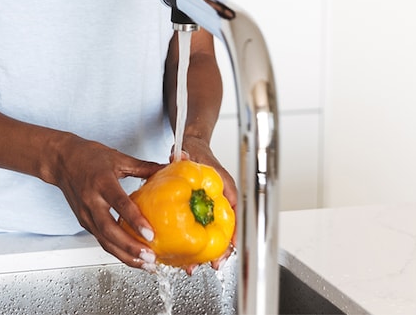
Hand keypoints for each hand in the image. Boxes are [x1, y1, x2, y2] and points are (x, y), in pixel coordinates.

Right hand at [49, 136, 164, 270]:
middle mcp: (91, 201)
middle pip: (109, 230)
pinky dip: (117, 251)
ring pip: (104, 241)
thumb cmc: (88, 157)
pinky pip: (101, 240)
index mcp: (102, 182)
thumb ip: (143, 167)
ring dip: (124, 255)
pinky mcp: (84, 222)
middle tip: (150, 256)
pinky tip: (132, 257)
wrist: (61, 161)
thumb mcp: (117, 158)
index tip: (150, 233)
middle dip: (130, 247)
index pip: (119, 204)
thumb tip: (167, 169)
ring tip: (145, 264)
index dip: (135, 220)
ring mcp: (86, 214)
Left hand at [171, 135, 237, 273]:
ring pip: (213, 237)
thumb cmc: (196, 152)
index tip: (231, 247)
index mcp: (225, 189)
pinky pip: (200, 234)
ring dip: (205, 253)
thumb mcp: (189, 153)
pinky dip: (193, 247)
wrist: (191, 149)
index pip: (235, 213)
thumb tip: (180, 155)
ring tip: (193, 266)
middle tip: (214, 264)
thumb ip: (184, 156)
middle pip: (227, 232)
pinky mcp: (199, 215)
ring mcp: (211, 210)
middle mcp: (221, 202)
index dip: (234, 233)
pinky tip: (183, 258)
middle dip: (221, 251)